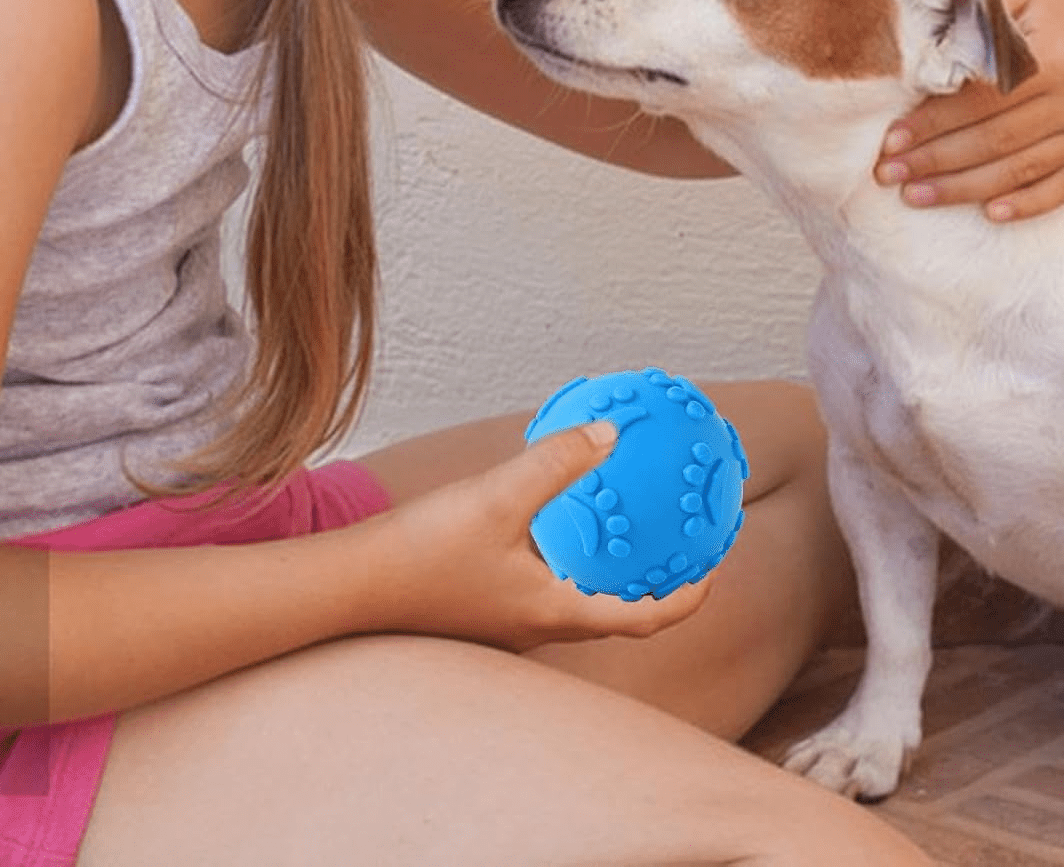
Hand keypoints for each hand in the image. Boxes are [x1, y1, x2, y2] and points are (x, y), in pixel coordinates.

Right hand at [357, 421, 709, 648]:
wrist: (349, 590)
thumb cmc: (422, 553)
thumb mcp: (497, 497)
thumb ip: (556, 463)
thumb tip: (611, 433)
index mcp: (554, 612)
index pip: (643, 620)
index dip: (687, 600)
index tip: (715, 570)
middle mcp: (538, 629)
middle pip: (616, 617)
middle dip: (657, 588)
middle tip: (683, 549)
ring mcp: (509, 626)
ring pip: (580, 606)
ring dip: (614, 580)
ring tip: (631, 536)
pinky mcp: (483, 612)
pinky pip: (547, 593)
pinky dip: (573, 568)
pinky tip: (558, 530)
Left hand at [875, 0, 1063, 221]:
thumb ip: (964, 18)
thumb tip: (915, 59)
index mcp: (1054, 53)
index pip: (980, 101)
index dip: (932, 123)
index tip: (890, 140)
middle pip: (996, 141)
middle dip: (935, 161)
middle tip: (889, 174)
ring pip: (1020, 168)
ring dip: (964, 188)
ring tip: (915, 195)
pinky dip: (1027, 204)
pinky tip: (988, 213)